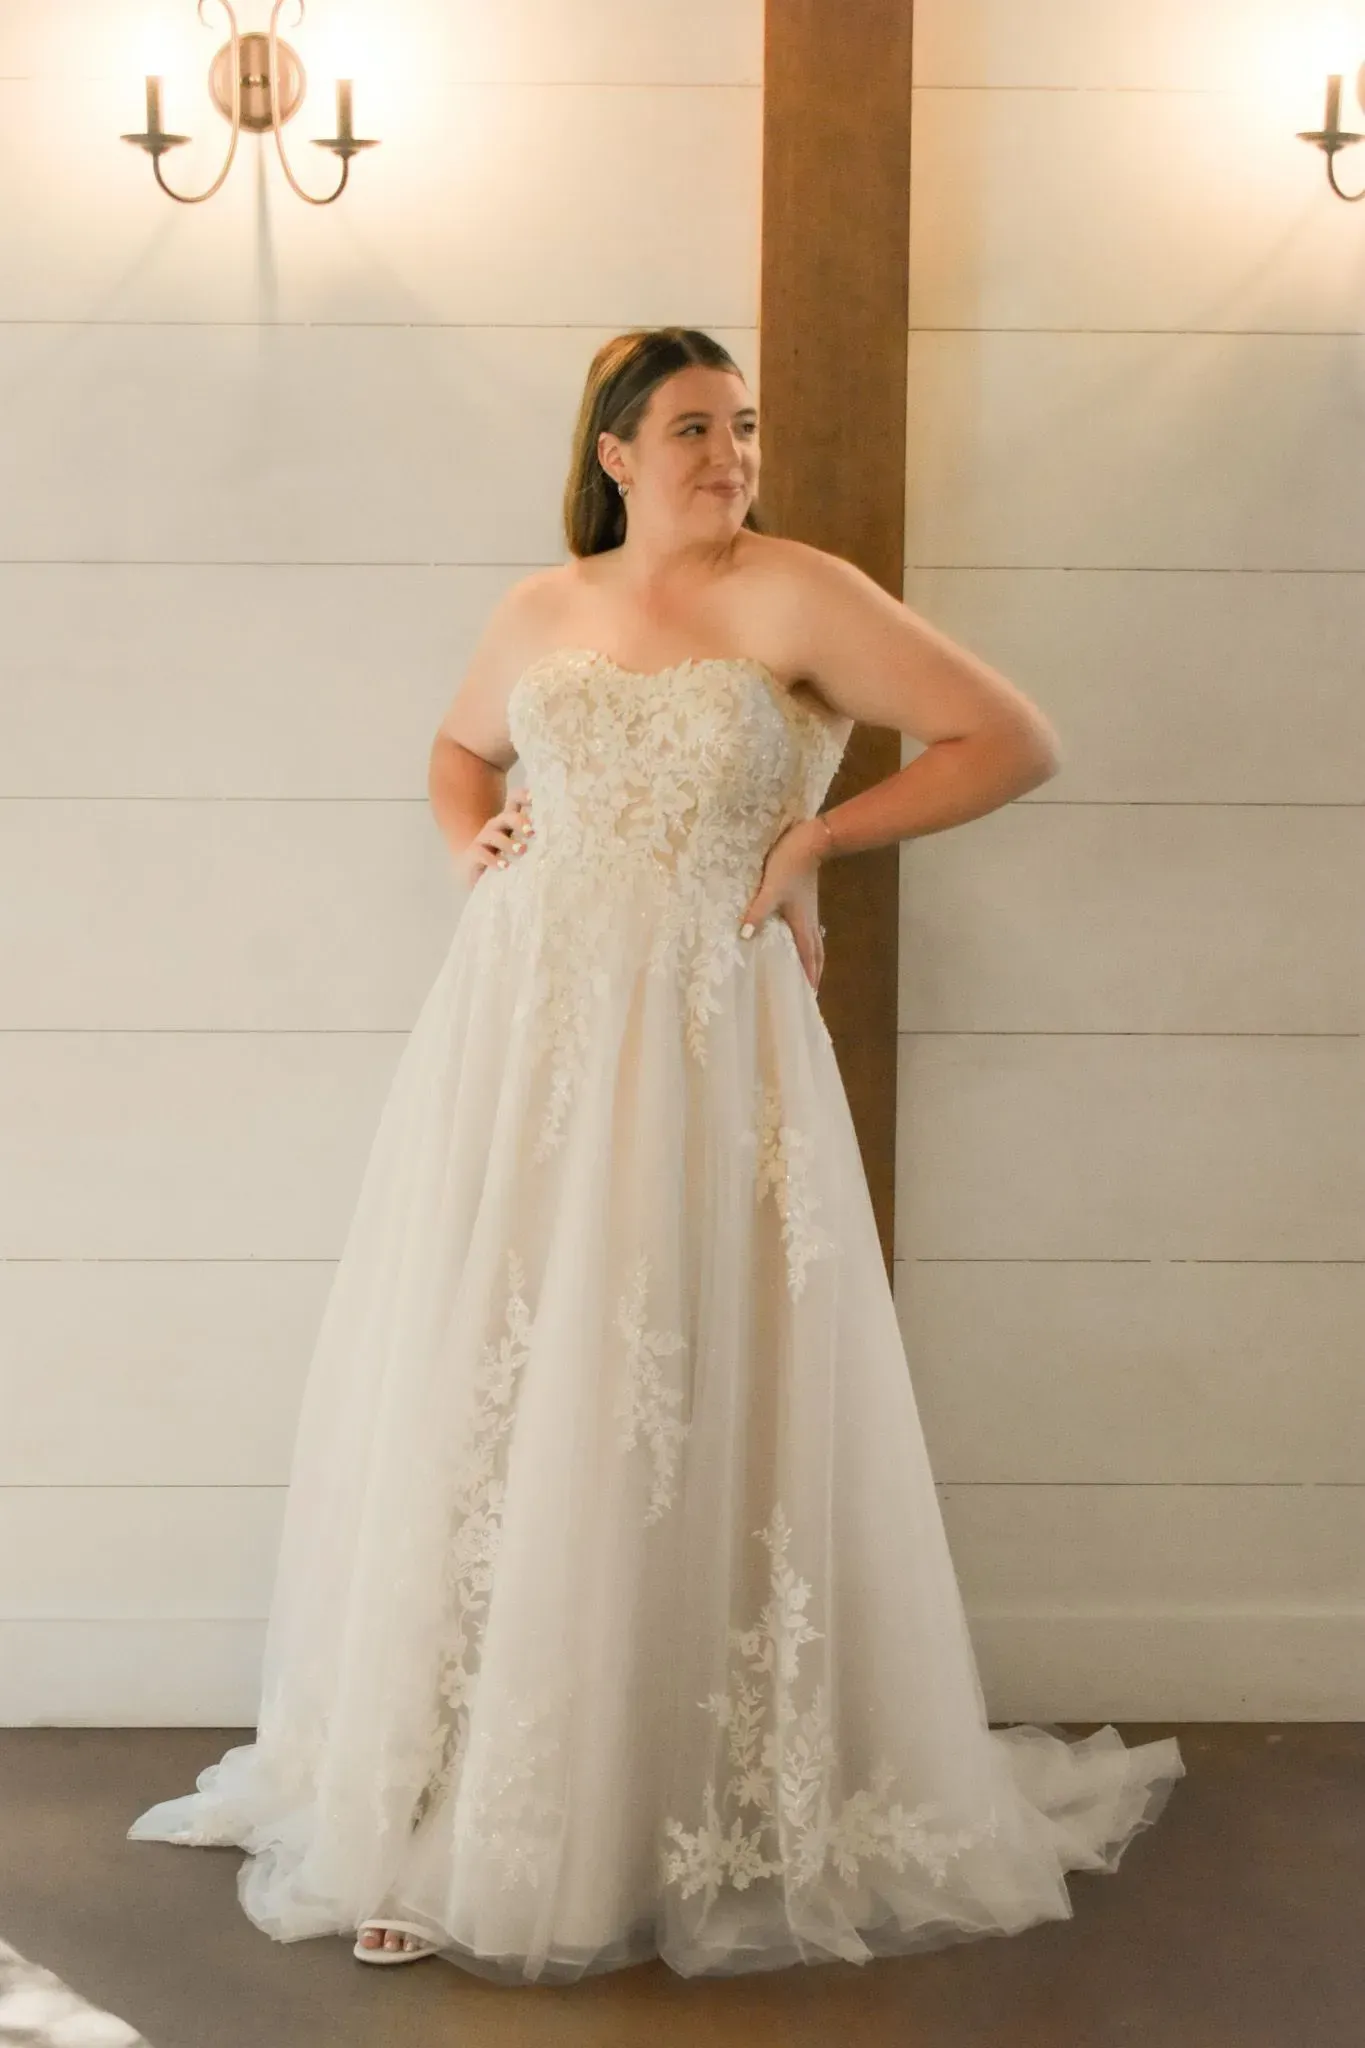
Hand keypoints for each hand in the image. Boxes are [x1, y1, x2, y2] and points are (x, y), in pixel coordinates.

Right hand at [459, 786, 533, 888]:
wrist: (476, 872)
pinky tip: (504, 866)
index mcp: (509, 821)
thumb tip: (562, 843)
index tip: (534, 799)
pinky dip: (493, 860)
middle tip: (531, 833)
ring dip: (508, 843)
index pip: (514, 801)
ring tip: (521, 851)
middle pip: (506, 817)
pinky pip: (481, 853)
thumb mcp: (520, 847)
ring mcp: (483, 839)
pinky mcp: (473, 854)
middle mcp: (496, 826)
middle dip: (519, 822)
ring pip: (494, 835)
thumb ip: (535, 841)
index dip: (523, 797)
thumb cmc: (504, 857)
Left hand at [737, 817, 828, 990]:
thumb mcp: (770, 889)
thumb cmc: (790, 865)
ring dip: (813, 960)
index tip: (809, 998)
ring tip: (808, 973)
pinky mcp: (807, 902)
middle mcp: (809, 922)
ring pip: (815, 943)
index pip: (807, 958)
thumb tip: (744, 936)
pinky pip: (810, 931)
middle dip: (814, 974)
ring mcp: (810, 911)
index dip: (808, 978)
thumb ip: (757, 912)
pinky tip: (799, 941)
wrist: (812, 840)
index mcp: (801, 924)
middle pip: (816, 955)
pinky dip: (808, 943)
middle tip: (810, 992)